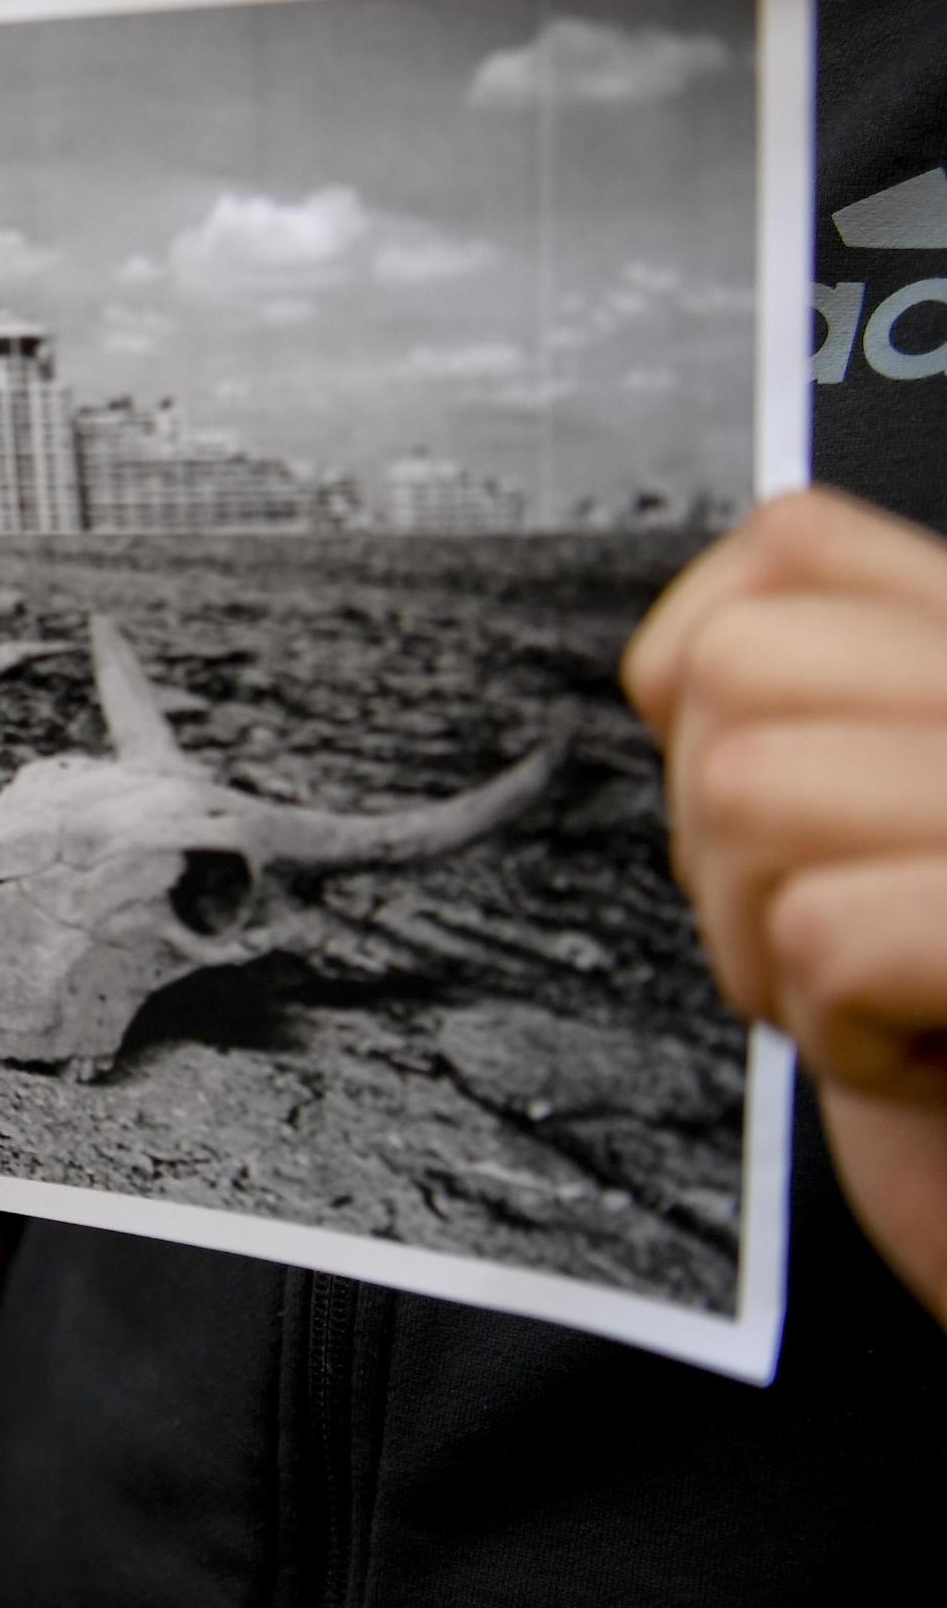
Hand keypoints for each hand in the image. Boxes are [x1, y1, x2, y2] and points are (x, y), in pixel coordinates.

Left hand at [626, 488, 946, 1324]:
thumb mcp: (898, 822)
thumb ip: (827, 709)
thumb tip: (685, 663)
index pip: (791, 547)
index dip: (705, 670)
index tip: (756, 783)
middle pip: (734, 676)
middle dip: (717, 833)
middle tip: (825, 925)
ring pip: (748, 792)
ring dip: (764, 941)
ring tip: (874, 993)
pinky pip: (825, 936)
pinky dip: (837, 1031)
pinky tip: (922, 1060)